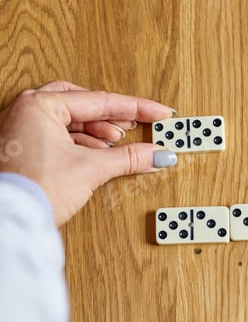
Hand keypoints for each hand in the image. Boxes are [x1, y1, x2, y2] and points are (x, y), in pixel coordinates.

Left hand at [0, 80, 176, 224]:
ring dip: (98, 134)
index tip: (159, 113)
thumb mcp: (90, 169)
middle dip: (113, 119)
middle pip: (85, 106)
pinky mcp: (26, 148)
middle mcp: (28, 110)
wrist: (11, 220)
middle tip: (137, 128)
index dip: (136, 108)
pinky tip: (98, 156)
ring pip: (72, 121)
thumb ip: (127, 158)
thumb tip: (156, 155)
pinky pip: (61, 136)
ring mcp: (25, 129)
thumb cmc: (34, 189)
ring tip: (119, 147)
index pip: (100, 101)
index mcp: (40, 104)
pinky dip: (83, 144)